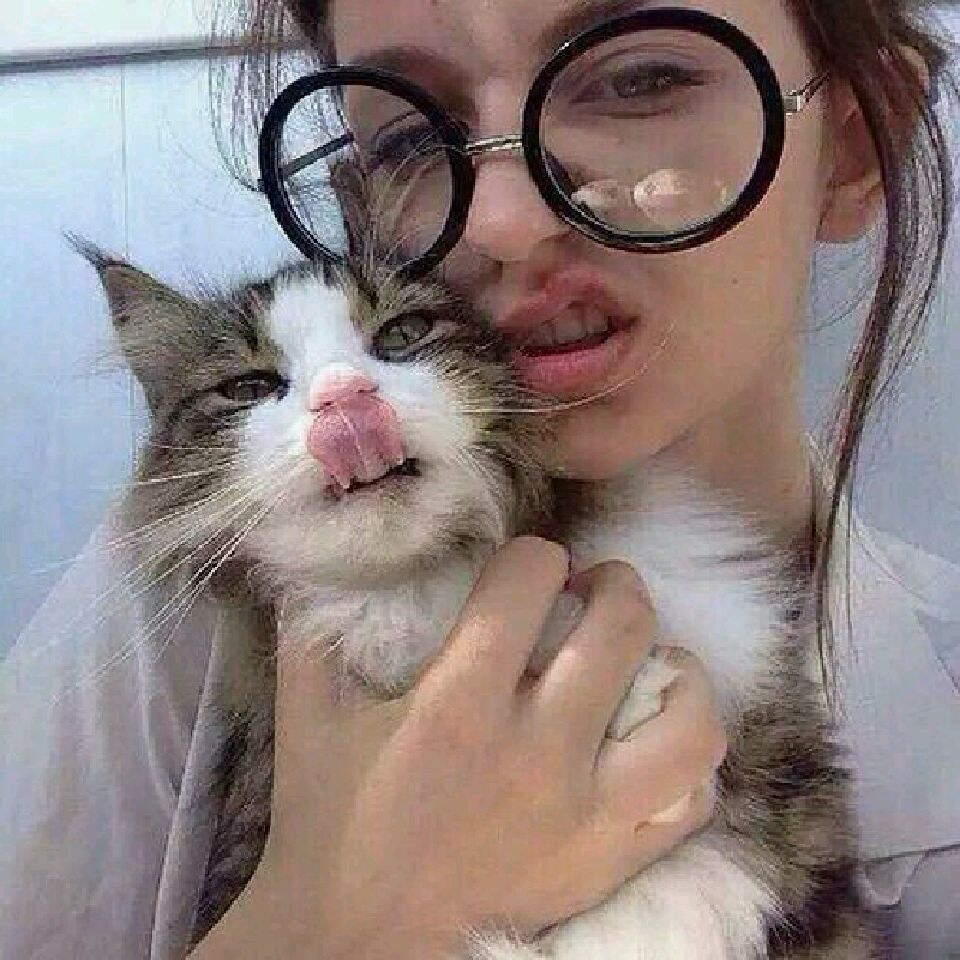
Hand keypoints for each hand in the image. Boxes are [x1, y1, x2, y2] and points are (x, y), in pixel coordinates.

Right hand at [193, 537, 725, 959]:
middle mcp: (536, 752)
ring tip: (648, 659)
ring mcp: (585, 816)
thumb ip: (316, 633)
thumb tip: (338, 564)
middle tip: (594, 590)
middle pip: (623, 627)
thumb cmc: (331, 826)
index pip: (531, 581)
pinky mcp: (609, 863)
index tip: (526, 570)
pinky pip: (692, 800)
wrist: (357, 946)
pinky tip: (653, 738)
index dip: (534, 555)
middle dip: (616, 584)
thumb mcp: (308, 719)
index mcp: (458, 705)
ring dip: (678, 670)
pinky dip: (687, 758)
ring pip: (687, 720)